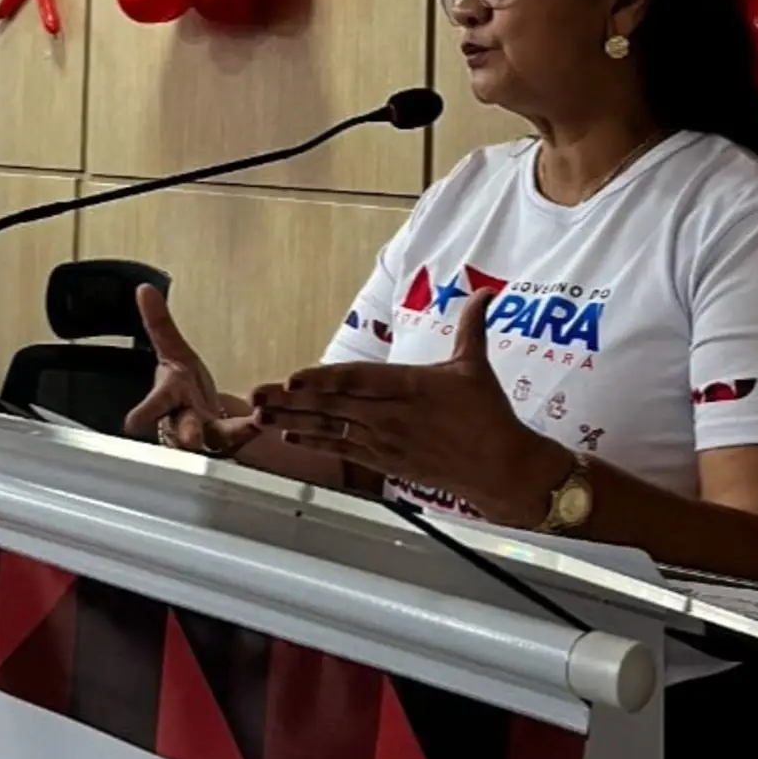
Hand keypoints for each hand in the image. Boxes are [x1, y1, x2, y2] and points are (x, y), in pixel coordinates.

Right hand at [125, 287, 258, 457]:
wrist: (202, 417)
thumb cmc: (184, 387)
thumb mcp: (174, 353)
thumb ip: (159, 324)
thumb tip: (144, 289)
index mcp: (169, 398)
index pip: (154, 404)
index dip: (143, 413)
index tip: (131, 423)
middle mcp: (185, 421)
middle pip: (183, 428)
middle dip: (186, 432)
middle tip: (190, 437)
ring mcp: (208, 435)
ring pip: (216, 438)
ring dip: (232, 432)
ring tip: (252, 423)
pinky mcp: (231, 441)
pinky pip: (243, 435)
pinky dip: (254, 427)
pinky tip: (265, 419)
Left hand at [249, 290, 566, 524]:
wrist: (501, 467)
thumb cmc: (489, 414)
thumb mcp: (475, 366)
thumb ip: (471, 326)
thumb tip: (485, 291)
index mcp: (410, 385)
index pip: (357, 379)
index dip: (323, 379)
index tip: (293, 377)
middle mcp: (391, 414)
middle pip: (334, 404)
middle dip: (291, 399)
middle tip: (256, 393)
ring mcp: (386, 440)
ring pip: (332, 427)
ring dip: (294, 421)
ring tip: (261, 414)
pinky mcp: (386, 461)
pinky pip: (344, 450)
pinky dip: (317, 443)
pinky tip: (291, 436)